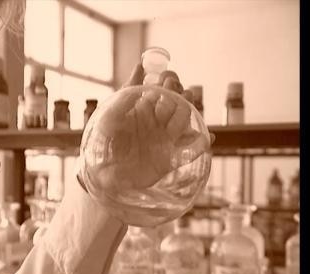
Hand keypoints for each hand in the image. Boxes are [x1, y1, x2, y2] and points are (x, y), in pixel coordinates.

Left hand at [81, 63, 214, 191]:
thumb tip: (140, 66)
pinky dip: (202, 142)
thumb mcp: (110, 114)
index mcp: (144, 108)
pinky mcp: (169, 158)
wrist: (102, 172)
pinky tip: (207, 137)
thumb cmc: (102, 142)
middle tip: (178, 94)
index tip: (167, 80)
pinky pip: (190, 149)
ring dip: (192, 113)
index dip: (170, 81)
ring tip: (189, 109)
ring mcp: (165, 139)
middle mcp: (157, 122)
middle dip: (182, 95)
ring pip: (186, 122)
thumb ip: (125, 94)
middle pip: (179, 102)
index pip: (164, 89)